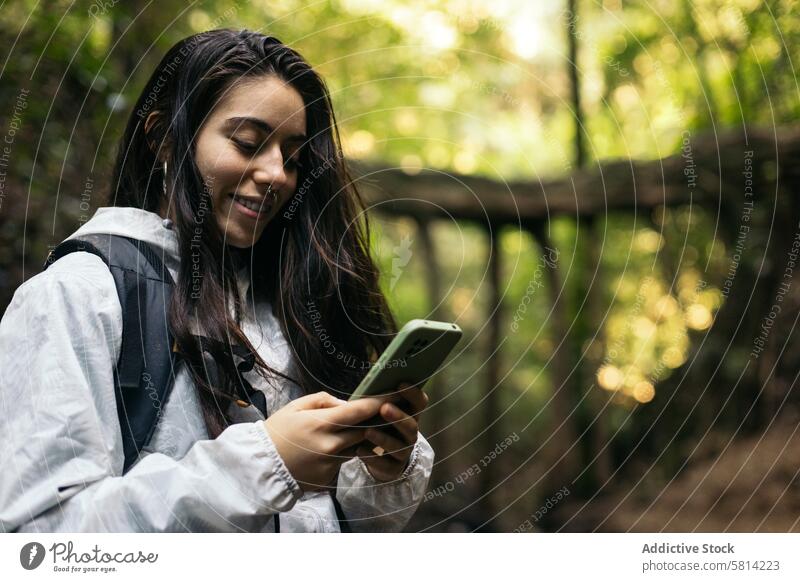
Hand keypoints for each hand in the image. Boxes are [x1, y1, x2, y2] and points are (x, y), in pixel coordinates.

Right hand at [263, 391, 388, 491]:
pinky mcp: (328, 478)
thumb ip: (324, 401)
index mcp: (321, 423)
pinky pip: (343, 461)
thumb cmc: (277, 431)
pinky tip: (329, 448)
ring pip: (356, 447)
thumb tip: (346, 404)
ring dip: (360, 438)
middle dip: (376, 420)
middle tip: (386, 410)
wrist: (260, 466)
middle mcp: (330, 445)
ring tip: (356, 427)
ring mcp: (330, 464)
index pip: (359, 411)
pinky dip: (342, 453)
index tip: (392, 395)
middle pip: (365, 431)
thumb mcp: (296, 406)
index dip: (378, 403)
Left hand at [357, 384, 428, 481]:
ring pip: (398, 446)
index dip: (413, 393)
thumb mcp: (378, 412)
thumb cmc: (377, 426)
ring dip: (383, 438)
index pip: (419, 403)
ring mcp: (403, 452)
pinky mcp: (393, 469)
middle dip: (398, 416)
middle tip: (384, 408)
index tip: (401, 383)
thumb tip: (368, 385)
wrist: (379, 459)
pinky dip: (372, 457)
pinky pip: (385, 464)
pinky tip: (360, 450)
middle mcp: (410, 433)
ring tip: (368, 431)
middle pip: (411, 425)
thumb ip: (377, 400)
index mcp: (409, 415)